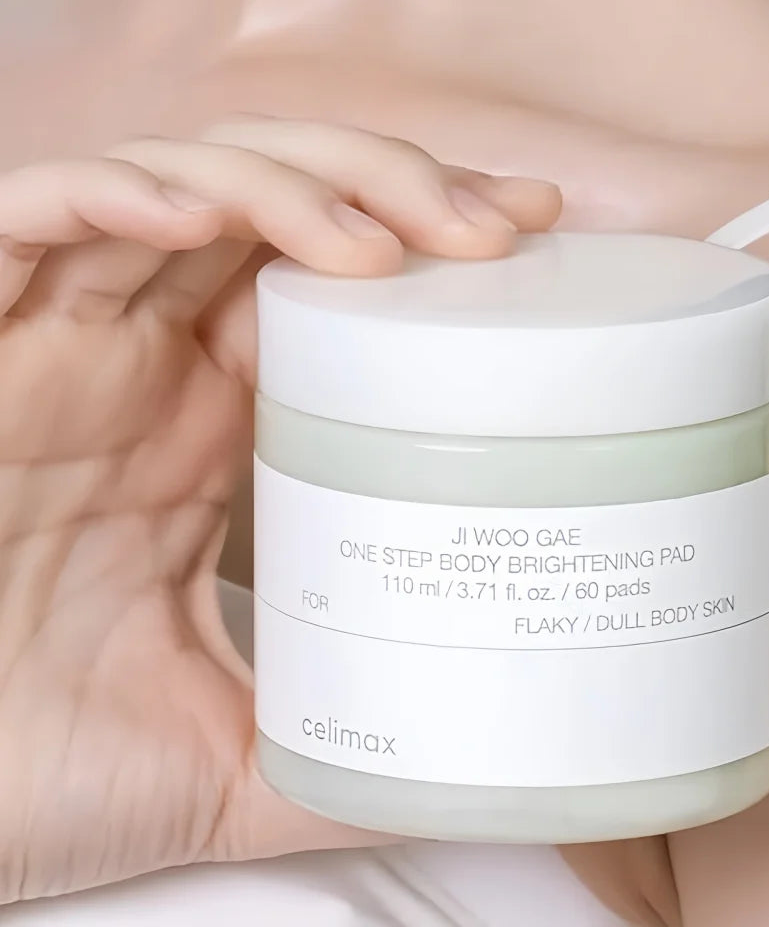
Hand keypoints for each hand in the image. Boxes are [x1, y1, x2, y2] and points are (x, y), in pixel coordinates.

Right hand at [0, 117, 560, 903]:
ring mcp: (55, 347)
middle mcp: (142, 367)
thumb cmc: (42, 776)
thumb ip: (349, 748)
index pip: (329, 281)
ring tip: (374, 245)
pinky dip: (109, 195)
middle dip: (387, 187)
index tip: (528, 234)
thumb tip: (471, 771)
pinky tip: (195, 220)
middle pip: (274, 204)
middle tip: (492, 227)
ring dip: (282, 184)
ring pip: (174, 187)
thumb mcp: (238, 758)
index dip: (424, 237)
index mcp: (208, 429)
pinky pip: (23, 224)